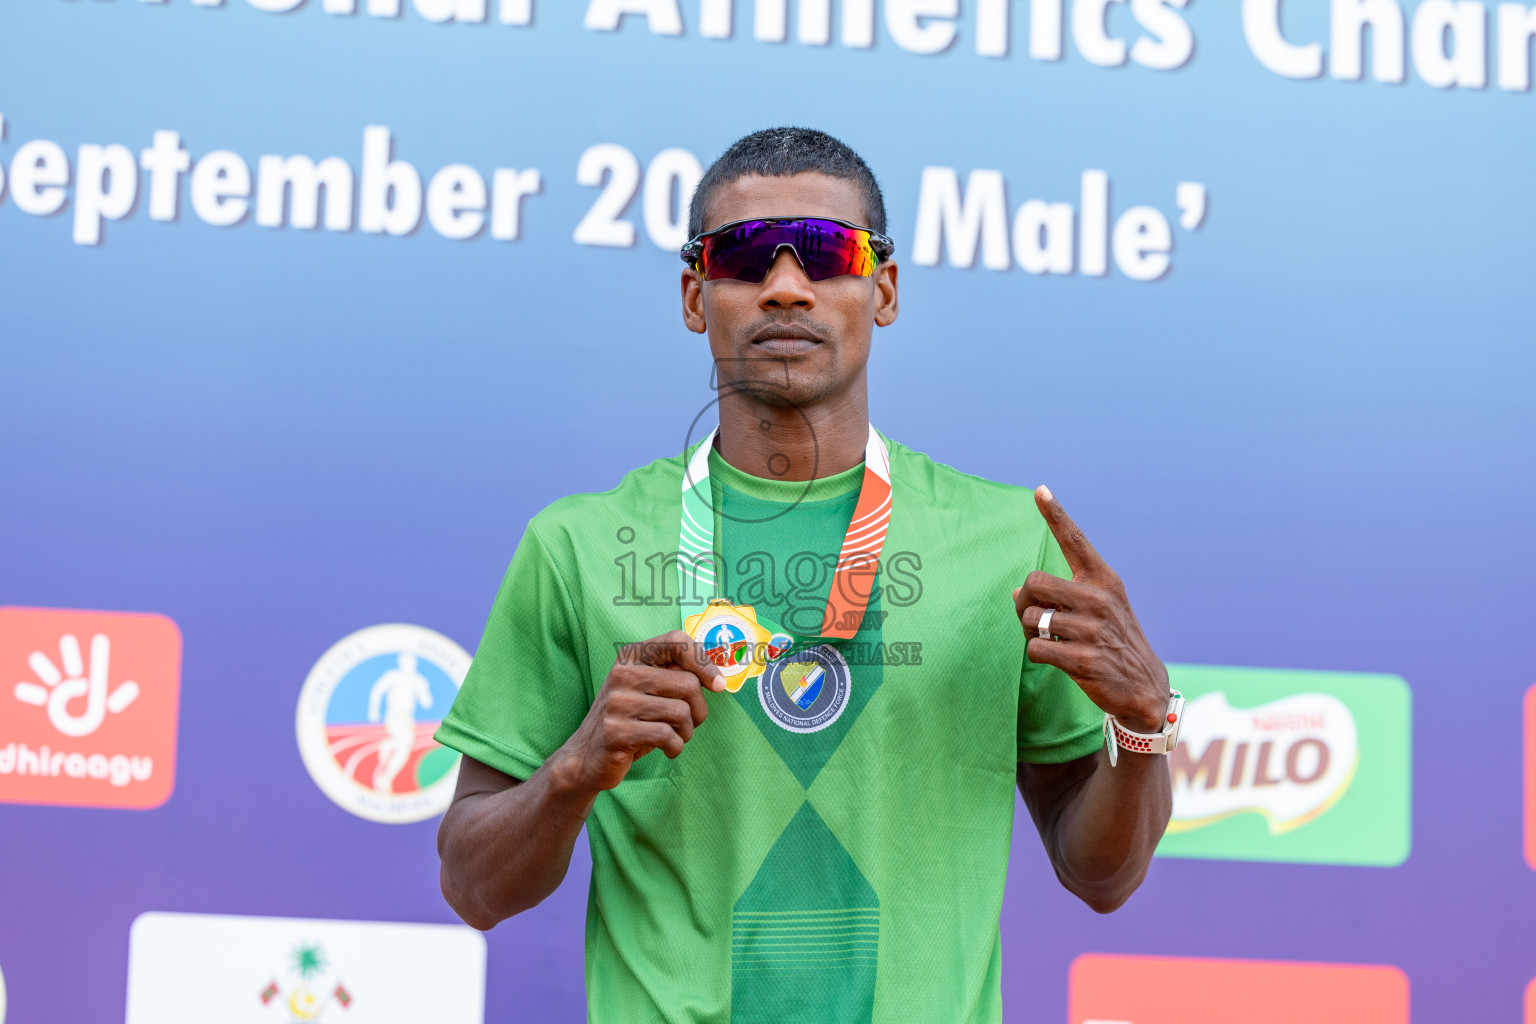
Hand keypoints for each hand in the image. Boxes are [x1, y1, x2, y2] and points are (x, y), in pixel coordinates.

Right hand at [554, 630, 724, 794]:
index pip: (677, 641)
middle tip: (689, 723)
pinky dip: (676, 747)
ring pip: (681, 712)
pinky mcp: (616, 731)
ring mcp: (617, 702)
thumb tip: (717, 677)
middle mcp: (622, 673)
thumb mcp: (648, 688)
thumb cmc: (630, 719)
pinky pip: (667, 736)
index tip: (718, 685)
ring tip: (675, 737)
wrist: (587, 755)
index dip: (704, 662)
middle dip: (699, 710)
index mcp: (631, 655)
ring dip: (687, 732)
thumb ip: (675, 675)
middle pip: (688, 684)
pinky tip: (667, 750)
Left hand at [1013, 486, 1169, 733]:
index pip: (1075, 540)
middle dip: (1025, 603)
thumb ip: (1062, 596)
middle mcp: (1100, 598)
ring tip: (1051, 641)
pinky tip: (1057, 658)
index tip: (1039, 490)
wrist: (1144, 687)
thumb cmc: (1113, 642)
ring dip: (1030, 633)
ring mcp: (1093, 629)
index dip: (1055, 514)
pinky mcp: (1083, 659)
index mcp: (1104, 580)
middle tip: (1035, 619)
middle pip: (1034, 583)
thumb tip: (1017, 593)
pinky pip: (1035, 648)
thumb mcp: (1099, 610)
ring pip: (1032, 619)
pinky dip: (1037, 654)